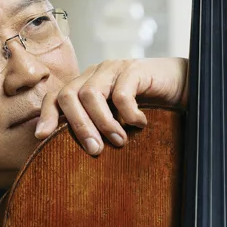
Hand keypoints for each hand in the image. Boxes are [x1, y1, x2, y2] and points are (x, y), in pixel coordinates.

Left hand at [35, 57, 187, 154]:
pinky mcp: (135, 69)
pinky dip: (128, 112)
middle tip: (94, 151)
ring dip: (102, 122)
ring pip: (90, 94)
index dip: (47, 115)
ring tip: (120, 141)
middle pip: (68, 95)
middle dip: (77, 126)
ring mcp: (114, 69)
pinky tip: (140, 124)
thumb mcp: (118, 121)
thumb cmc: (149, 108)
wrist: (184, 86)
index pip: (56, 96)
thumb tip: (79, 157)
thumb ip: (98, 130)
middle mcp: (95, 74)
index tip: (42, 137)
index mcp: (86, 86)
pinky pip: (121, 91)